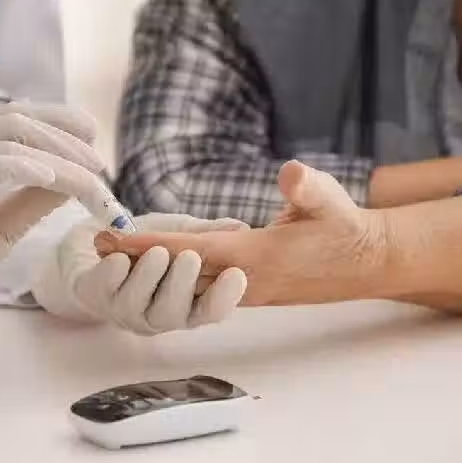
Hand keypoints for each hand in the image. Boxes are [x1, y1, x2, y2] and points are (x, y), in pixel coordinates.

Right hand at [0, 103, 107, 348]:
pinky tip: (50, 178)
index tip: (95, 137)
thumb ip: (38, 198)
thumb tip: (77, 178)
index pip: (22, 120)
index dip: (60, 120)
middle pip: (18, 119)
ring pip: (9, 137)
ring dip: (56, 153)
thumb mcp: (11, 223)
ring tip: (87, 177)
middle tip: (99, 165)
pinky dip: (22, 165)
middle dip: (65, 137)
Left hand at [32, 213, 248, 334]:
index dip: (224, 299)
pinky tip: (119, 256)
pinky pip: (105, 291)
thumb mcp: (177, 233)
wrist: (94, 242)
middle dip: (183, 286)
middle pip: (176, 315)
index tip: (236, 274)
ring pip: (140, 306)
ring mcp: (123, 311)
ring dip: (150, 278)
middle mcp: (155, 316)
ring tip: (157, 252)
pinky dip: (113, 273)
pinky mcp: (92, 296)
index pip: (210, 312)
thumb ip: (204, 234)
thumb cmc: (142, 244)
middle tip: (190, 257)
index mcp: (183, 304)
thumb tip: (241, 228)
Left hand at [95, 161, 390, 306]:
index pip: (190, 251)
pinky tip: (159, 266)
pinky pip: (203, 284)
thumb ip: (309, 190)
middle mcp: (243, 279)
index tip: (112, 239)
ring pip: (187, 281)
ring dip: (153, 270)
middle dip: (137, 260)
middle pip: (178, 272)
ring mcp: (246, 288)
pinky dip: (176, 274)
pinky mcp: (251, 288)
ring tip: (116, 252)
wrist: (365, 263)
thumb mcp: (332, 202)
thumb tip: (291, 174)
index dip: (150, 246)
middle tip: (96, 245)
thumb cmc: (345, 228)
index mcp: (256, 257)